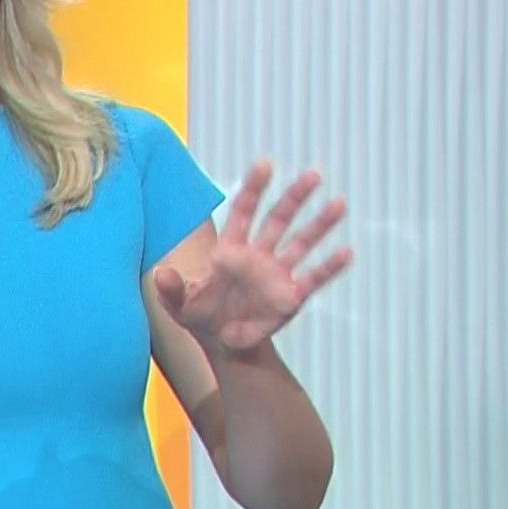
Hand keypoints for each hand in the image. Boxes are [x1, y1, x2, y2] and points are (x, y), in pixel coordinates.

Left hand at [155, 162, 351, 354]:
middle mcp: (257, 256)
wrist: (224, 345)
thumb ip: (170, 289)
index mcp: (229, 251)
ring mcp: (276, 274)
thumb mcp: (178, 305)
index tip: (265, 164)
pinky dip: (328, 266)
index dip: (253, 189)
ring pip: (301, 243)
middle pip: (278, 220)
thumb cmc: (200, 316)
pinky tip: (345, 251)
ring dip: (319, 225)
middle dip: (294, 198)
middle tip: (313, 174)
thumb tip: (161, 273)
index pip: (243, 212)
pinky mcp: (291, 296)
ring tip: (339, 204)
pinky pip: (313, 278)